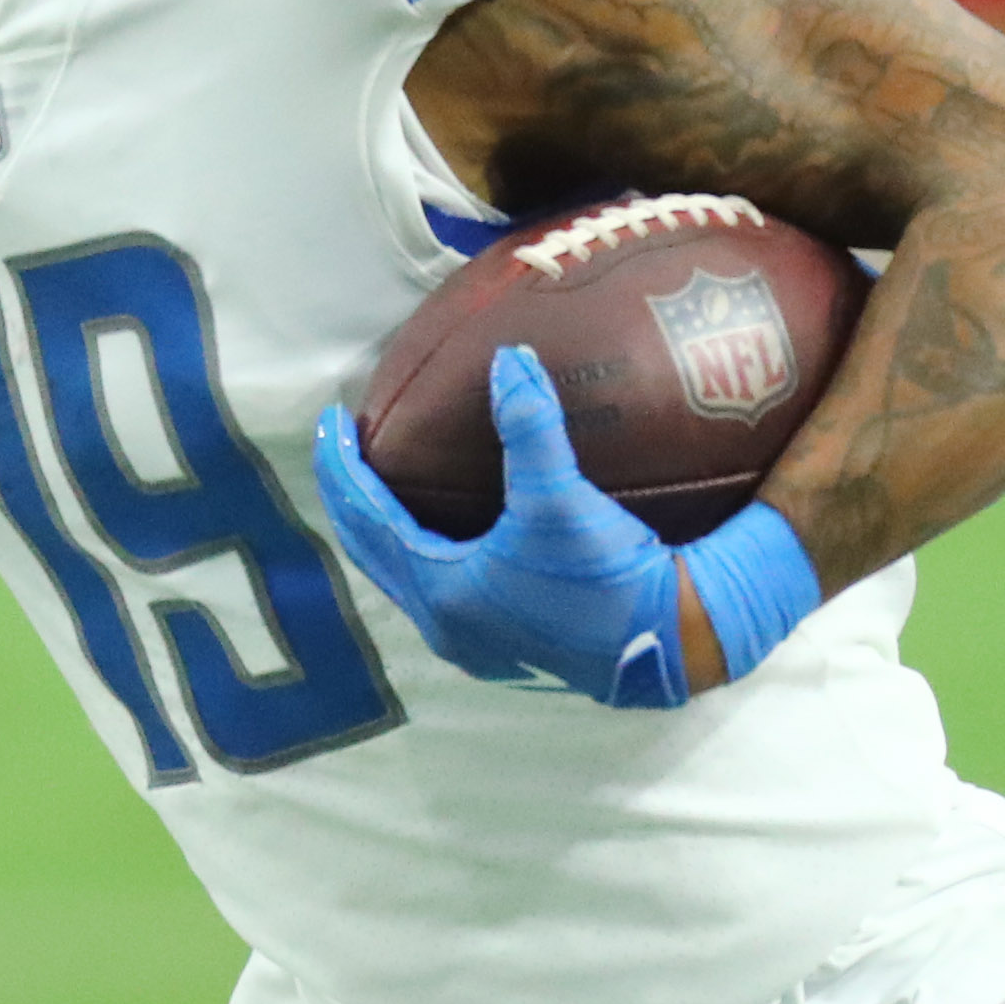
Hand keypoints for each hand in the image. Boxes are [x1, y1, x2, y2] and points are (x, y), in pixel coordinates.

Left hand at [313, 345, 696, 708]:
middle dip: (352, 495)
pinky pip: (435, 588)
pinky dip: (420, 551)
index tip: (333, 420)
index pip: (366, 516)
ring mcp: (472, 641)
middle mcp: (444, 624)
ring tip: (382, 480)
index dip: (343, 466)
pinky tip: (439, 527)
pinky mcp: (502, 645)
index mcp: (441, 589)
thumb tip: (509, 359)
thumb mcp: (560, 496)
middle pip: (371, 548)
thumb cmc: (606, 574)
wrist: (671, 640)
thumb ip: (529, 424)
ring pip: (402, 574)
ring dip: (385, 527)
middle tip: (345, 444)